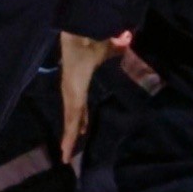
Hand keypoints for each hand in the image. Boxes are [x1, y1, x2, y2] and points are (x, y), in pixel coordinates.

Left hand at [57, 33, 110, 163]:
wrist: (78, 36)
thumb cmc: (89, 38)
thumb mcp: (104, 47)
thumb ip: (115, 46)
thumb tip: (127, 38)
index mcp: (78, 81)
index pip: (79, 104)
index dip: (80, 118)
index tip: (81, 130)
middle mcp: (72, 90)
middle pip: (73, 117)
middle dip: (71, 134)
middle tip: (67, 152)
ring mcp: (71, 94)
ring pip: (70, 121)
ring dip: (68, 139)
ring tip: (65, 156)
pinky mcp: (72, 96)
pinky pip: (71, 118)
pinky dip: (69, 133)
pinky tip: (66, 147)